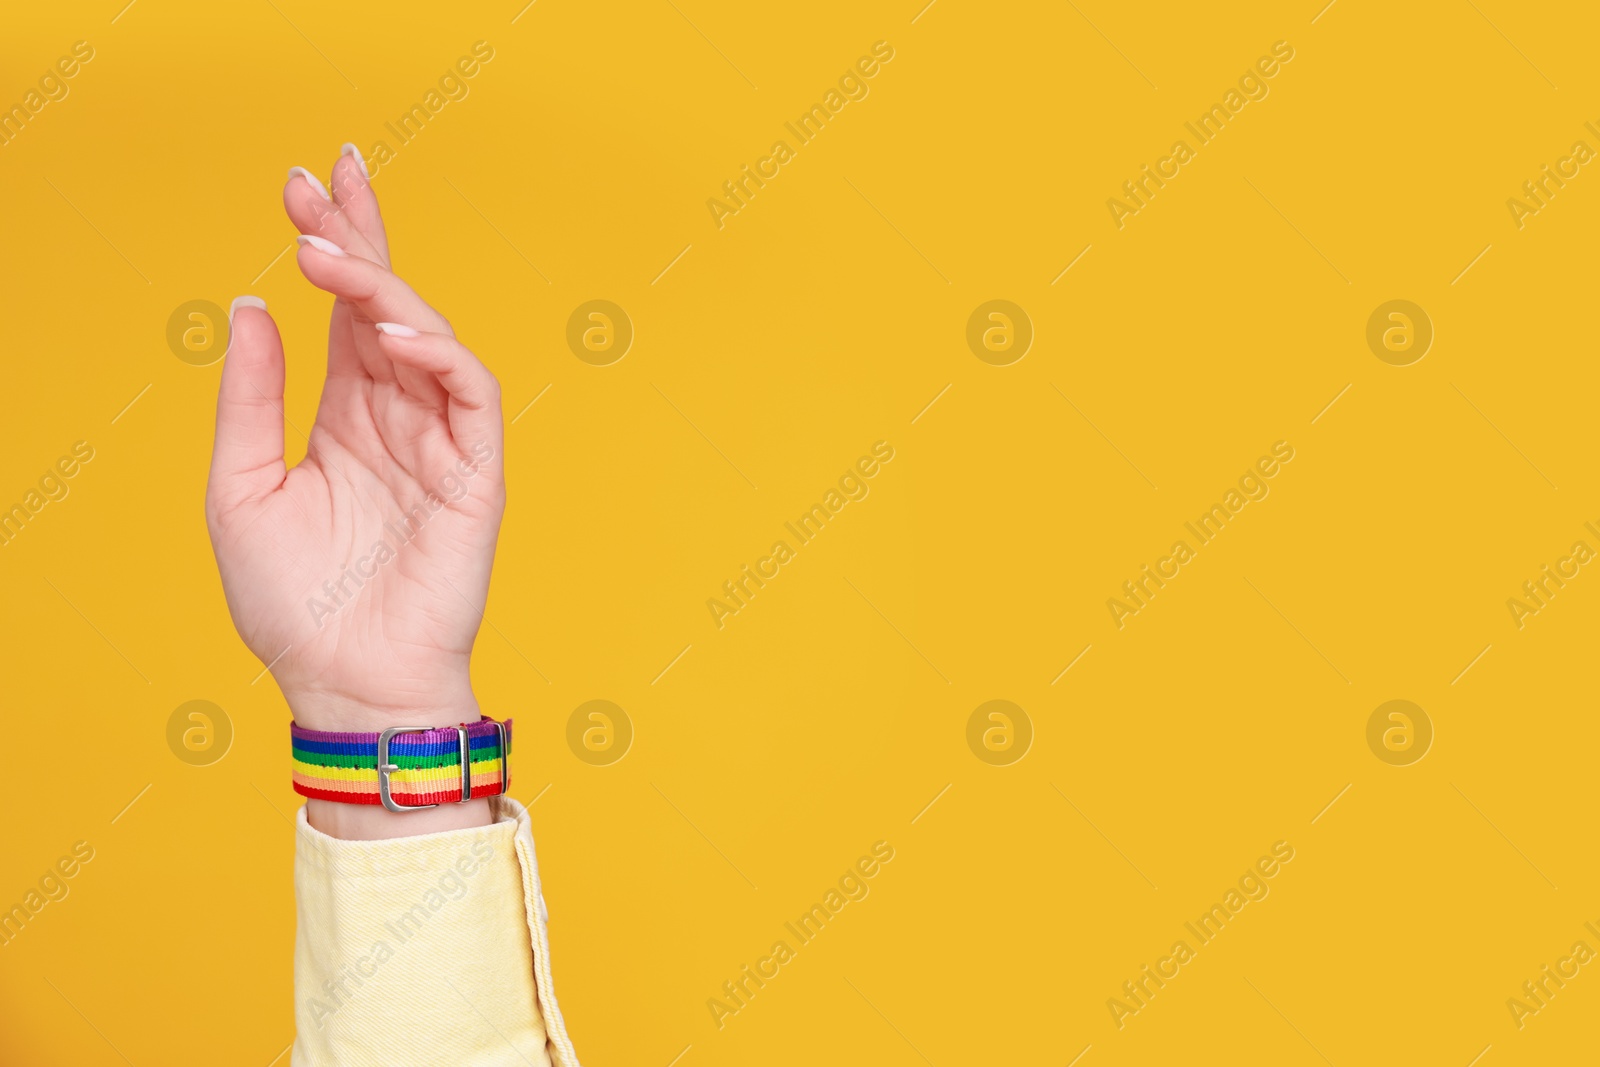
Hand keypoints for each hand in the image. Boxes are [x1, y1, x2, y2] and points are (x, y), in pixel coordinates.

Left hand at [205, 147, 504, 745]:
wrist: (345, 684)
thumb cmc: (292, 604)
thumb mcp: (241, 486)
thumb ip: (252, 397)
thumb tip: (250, 307)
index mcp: (346, 414)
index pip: (344, 310)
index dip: (331, 244)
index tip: (300, 184)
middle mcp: (396, 414)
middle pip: (388, 300)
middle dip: (361, 233)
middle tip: (327, 172)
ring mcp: (441, 440)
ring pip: (427, 334)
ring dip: (382, 284)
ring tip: (325, 251)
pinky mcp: (477, 472)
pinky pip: (470, 392)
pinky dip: (436, 351)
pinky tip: (386, 327)